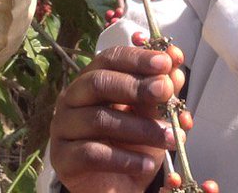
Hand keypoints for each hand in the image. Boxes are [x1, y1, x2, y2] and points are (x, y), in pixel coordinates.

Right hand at [50, 46, 180, 192]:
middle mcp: (72, 99)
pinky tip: (147, 164)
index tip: (166, 62)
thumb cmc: (131, 145)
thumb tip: (175, 66)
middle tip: (165, 91)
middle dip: (136, 86)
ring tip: (170, 138)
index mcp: (91, 81)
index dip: (137, 58)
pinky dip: (124, 158)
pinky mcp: (63, 158)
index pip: (109, 59)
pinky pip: (92, 153)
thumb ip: (161, 93)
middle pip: (98, 82)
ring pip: (98, 119)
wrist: (117, 187)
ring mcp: (63, 128)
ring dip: (140, 128)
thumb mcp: (152, 117)